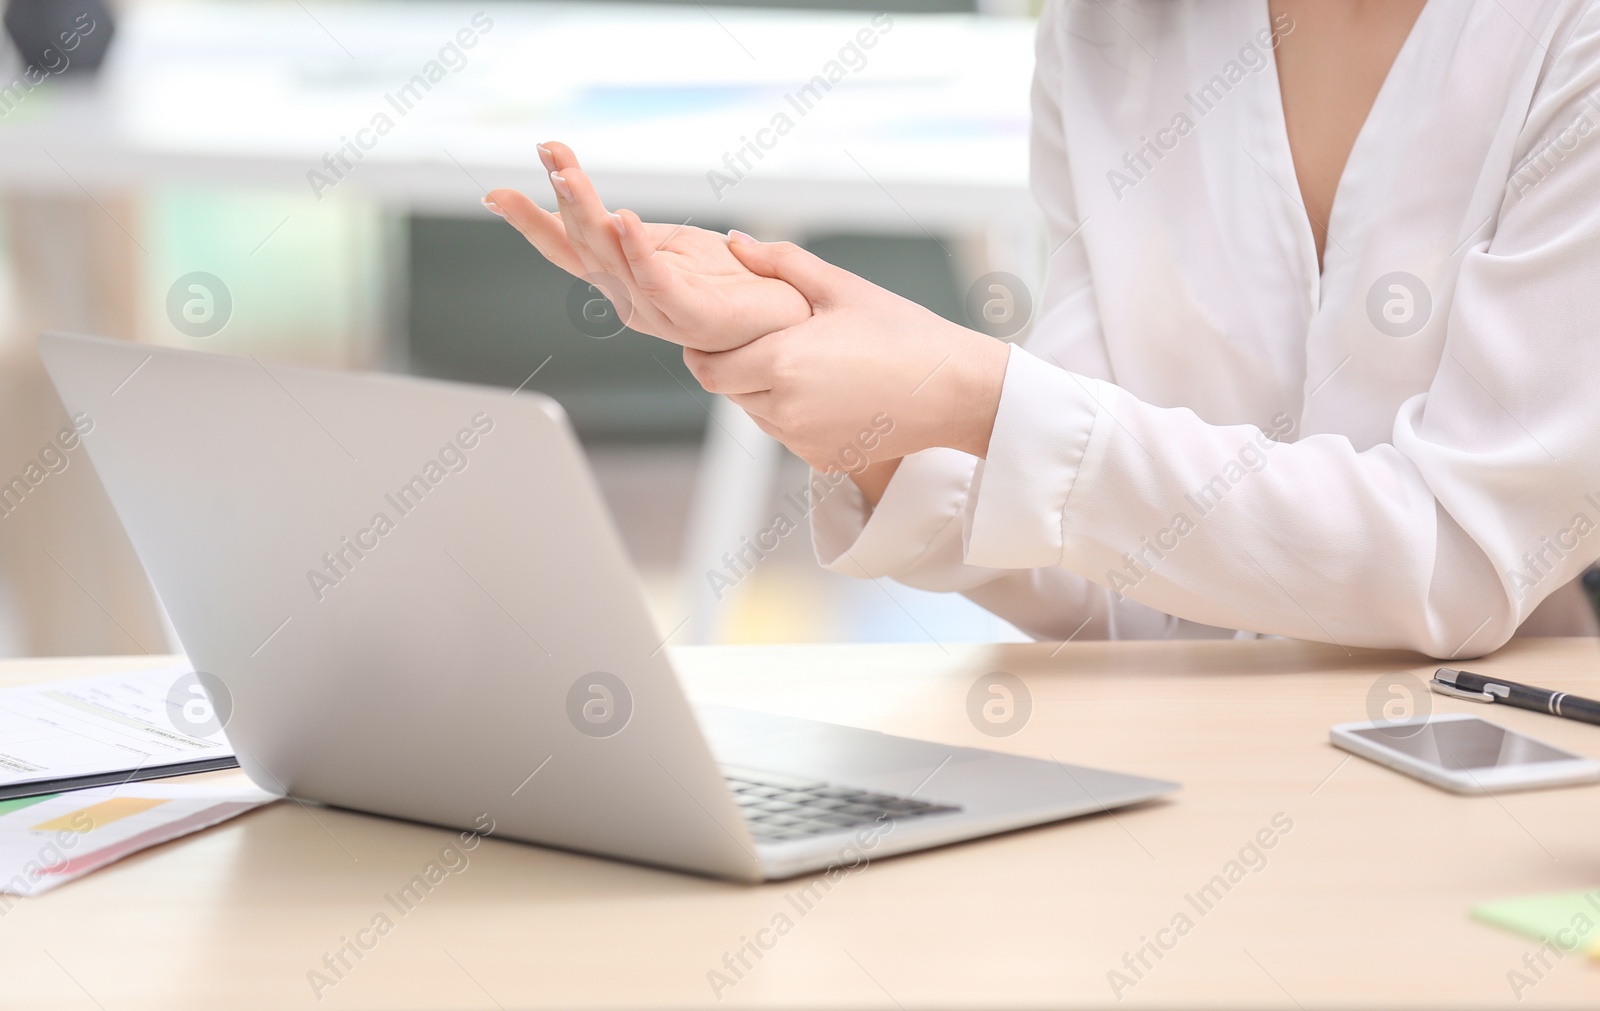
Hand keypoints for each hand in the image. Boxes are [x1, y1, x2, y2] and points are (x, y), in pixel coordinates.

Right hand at [484, 142, 810, 351]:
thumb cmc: (736, 283)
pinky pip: (656, 281)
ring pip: (610, 257)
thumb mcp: (675, 247)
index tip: (495, 192)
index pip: (567, 246)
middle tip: (548, 153)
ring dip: (587, 211)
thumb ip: (637, 238)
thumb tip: (605, 215)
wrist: (788, 319)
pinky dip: (636, 249)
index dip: (532, 221)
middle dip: (563, 196)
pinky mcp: (693, 315)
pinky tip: (622, 218)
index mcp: (623, 277)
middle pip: (582, 243)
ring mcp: (658, 310)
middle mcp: (630, 297)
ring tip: (568, 172)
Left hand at [683, 235, 1010, 471]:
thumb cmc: (904, 333)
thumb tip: (736, 241)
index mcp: (781, 364)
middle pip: (729, 393)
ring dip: (762, 391)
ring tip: (800, 362)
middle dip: (734, 367)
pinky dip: (792, 414)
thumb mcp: (842, 287)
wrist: (957, 390)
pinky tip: (826, 390)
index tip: (713, 336)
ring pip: (757, 415)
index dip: (704, 352)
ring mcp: (803, 442)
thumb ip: (781, 263)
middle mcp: (785, 411)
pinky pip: (788, 435)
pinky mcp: (823, 460)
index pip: (709, 369)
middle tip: (760, 341)